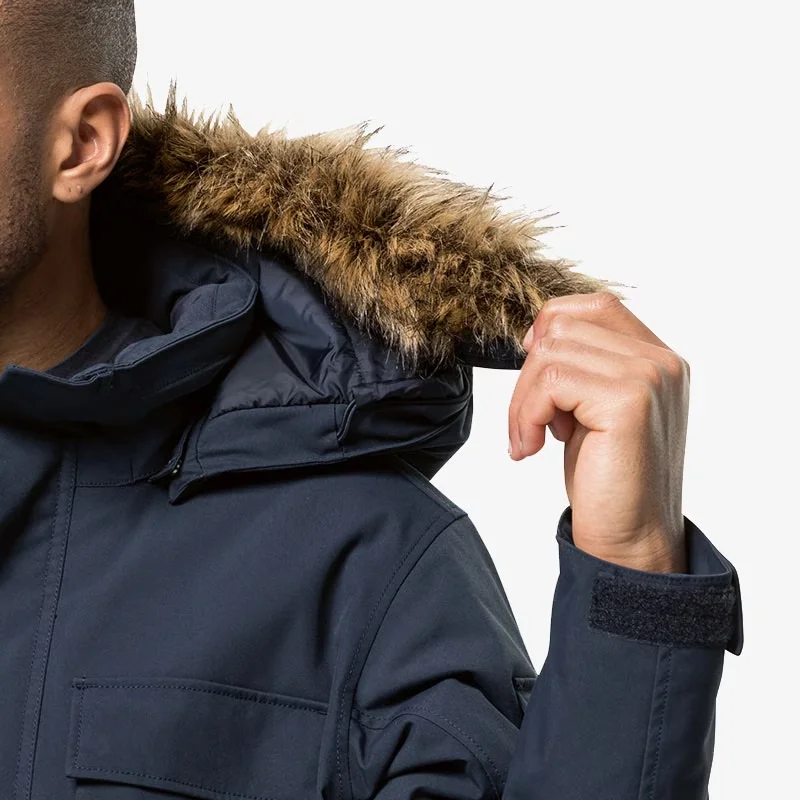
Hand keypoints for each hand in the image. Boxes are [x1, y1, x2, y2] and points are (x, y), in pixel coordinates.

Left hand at [508, 292, 688, 572]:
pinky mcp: (629, 401)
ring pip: (550, 352)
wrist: (630, 540)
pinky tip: (533, 449)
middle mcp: (661, 361)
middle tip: (529, 422)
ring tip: (530, 440)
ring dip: (524, 400)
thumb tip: (535, 333)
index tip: (533, 376)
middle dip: (528, 373)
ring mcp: (649, 377)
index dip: (551, 329)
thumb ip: (580, 366)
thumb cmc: (606, 478)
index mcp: (657, 358)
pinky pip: (551, 381)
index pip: (595, 305)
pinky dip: (526, 415)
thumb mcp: (591, 409)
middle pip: (563, 325)